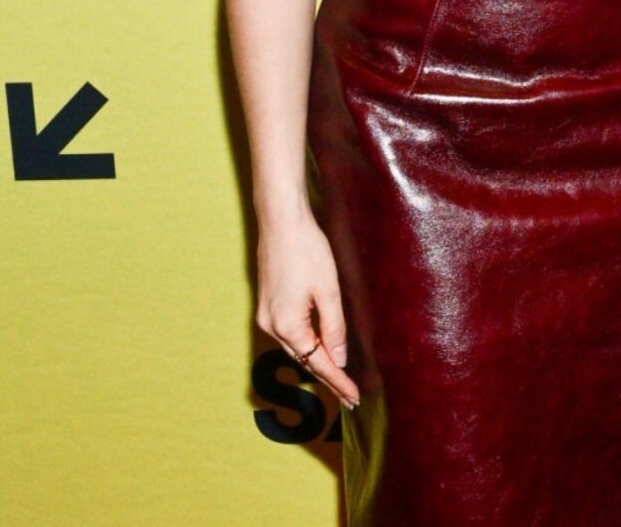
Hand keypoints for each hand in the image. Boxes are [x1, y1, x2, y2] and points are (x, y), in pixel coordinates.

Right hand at [255, 210, 360, 406]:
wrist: (281, 223)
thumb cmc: (307, 251)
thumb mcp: (328, 291)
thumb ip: (334, 328)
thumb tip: (337, 359)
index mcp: (288, 326)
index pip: (317, 363)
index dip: (338, 382)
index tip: (354, 398)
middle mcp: (272, 326)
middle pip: (305, 359)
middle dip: (328, 376)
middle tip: (350, 394)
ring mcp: (266, 316)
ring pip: (297, 347)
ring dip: (317, 360)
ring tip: (340, 376)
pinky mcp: (268, 305)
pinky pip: (290, 333)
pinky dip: (307, 342)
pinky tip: (321, 345)